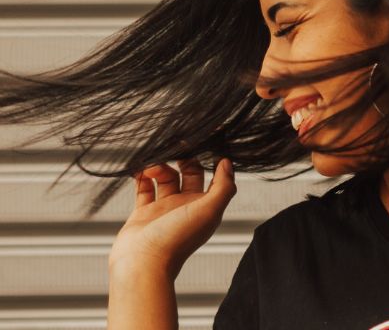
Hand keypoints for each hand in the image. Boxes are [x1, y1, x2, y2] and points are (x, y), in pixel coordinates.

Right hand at [108, 157, 236, 279]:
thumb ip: (223, 186)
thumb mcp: (209, 210)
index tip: (205, 145)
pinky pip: (144, 188)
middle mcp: (186, 207)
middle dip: (184, 159)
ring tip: (153, 166)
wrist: (142, 265)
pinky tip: (140, 169)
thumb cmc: (176, 240)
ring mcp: (164, 209)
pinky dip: (142, 176)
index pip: (213, 178)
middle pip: (189, 174)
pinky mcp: (143, 213)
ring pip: (166, 178)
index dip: (211, 161)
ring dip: (160, 166)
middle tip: (176, 148)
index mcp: (204, 206)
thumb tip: (227, 163)